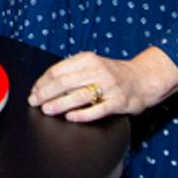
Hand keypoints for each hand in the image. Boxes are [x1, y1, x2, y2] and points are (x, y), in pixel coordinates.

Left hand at [28, 48, 177, 122]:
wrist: (144, 79)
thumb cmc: (114, 75)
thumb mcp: (93, 65)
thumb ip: (73, 71)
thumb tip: (45, 85)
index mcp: (88, 59)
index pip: (58, 69)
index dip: (42, 81)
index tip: (34, 91)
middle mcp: (98, 70)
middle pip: (65, 82)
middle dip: (46, 93)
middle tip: (34, 102)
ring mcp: (109, 86)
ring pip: (78, 95)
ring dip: (59, 103)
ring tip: (47, 109)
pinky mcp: (118, 102)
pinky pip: (98, 109)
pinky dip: (82, 114)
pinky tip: (70, 117)